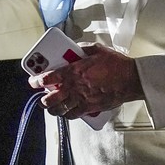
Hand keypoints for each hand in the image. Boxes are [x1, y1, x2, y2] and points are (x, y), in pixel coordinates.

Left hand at [28, 43, 143, 117]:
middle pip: (52, 98)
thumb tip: (74, 49)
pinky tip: (66, 113)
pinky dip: (68, 115)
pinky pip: (74, 115)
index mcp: (75, 71)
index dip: (38, 81)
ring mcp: (83, 99)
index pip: (50, 78)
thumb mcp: (97, 49)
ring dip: (53, 109)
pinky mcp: (91, 108)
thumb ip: (82, 49)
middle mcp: (76, 87)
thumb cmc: (116, 64)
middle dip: (44, 99)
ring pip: (61, 109)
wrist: (130, 79)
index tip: (34, 82)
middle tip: (42, 97)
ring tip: (50, 108)